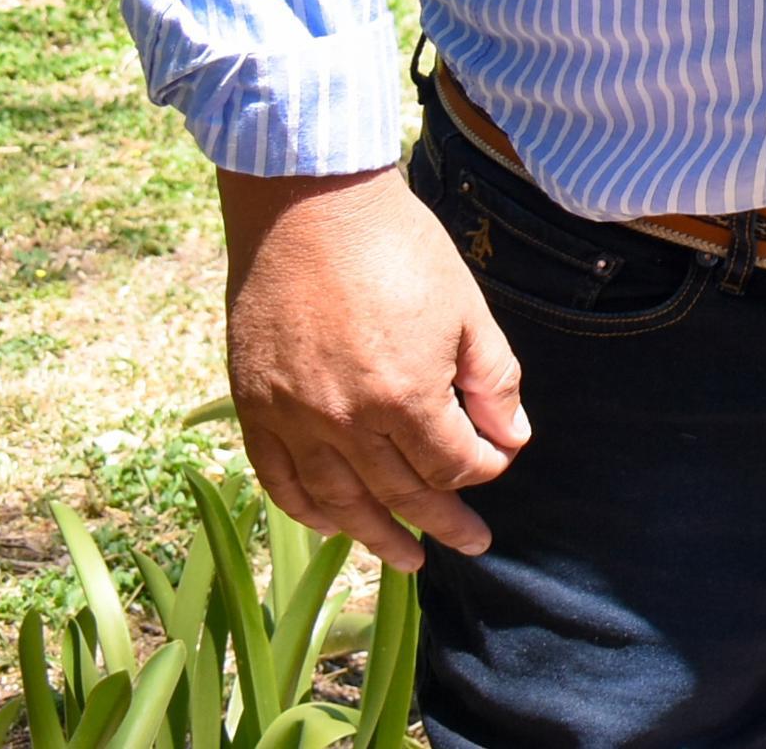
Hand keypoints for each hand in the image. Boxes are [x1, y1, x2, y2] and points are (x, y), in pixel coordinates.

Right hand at [218, 166, 530, 568]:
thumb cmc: (398, 249)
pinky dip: (308, 509)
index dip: (482, 470)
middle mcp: (342, 420)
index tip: (496, 461)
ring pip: (337, 501)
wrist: (310, 207)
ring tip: (407, 558)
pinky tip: (335, 523)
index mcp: (402, 396)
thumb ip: (493, 380)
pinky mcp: (253, 406)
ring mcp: (291, 418)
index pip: (451, 464)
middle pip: (399, 493)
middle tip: (471, 543)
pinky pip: (279, 479)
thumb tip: (512, 438)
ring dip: (375, 535)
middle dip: (442, 522)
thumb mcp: (467, 309)